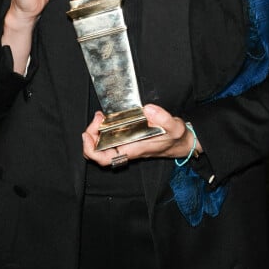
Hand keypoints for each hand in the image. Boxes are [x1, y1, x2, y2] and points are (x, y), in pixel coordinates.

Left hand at [81, 104, 200, 165]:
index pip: (105, 158)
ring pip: (101, 145)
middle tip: (97, 118)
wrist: (181, 142)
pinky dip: (103, 129)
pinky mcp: (127, 139)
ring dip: (96, 131)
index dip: (91, 150)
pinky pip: (109, 139)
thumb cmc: (176, 138)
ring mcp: (126, 145)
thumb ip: (163, 118)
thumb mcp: (174, 127)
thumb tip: (148, 109)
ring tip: (100, 117)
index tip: (87, 134)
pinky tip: (106, 119)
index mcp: (133, 149)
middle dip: (91, 135)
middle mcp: (126, 149)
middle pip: (98, 151)